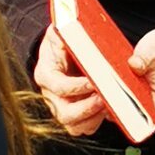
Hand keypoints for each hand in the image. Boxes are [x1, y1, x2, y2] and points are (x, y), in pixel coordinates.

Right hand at [33, 23, 109, 138]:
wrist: (66, 47)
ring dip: (93, 119)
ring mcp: (61, 106)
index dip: (75, 87)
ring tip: (108, 106)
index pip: (57, 86)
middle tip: (105, 99)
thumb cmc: (66, 38)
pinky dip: (96, 122)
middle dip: (86, 109)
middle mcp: (50, 94)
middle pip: (64, 113)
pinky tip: (108, 110)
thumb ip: (67, 28)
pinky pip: (83, 127)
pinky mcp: (73, 114)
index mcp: (46, 73)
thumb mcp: (64, 28)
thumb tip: (72, 27)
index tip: (94, 82)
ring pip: (74, 125)